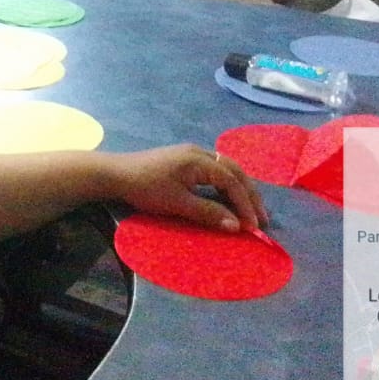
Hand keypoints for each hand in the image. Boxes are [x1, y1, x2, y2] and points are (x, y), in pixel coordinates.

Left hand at [107, 144, 268, 232]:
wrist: (116, 173)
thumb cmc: (146, 188)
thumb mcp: (178, 203)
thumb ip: (208, 213)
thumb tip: (237, 226)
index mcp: (200, 160)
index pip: (232, 182)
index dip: (245, 204)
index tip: (254, 227)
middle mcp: (200, 152)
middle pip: (234, 171)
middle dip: (250, 194)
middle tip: (262, 218)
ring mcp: (192, 154)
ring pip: (226, 169)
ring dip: (240, 189)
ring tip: (250, 210)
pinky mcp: (185, 160)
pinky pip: (215, 170)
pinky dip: (226, 184)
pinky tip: (228, 198)